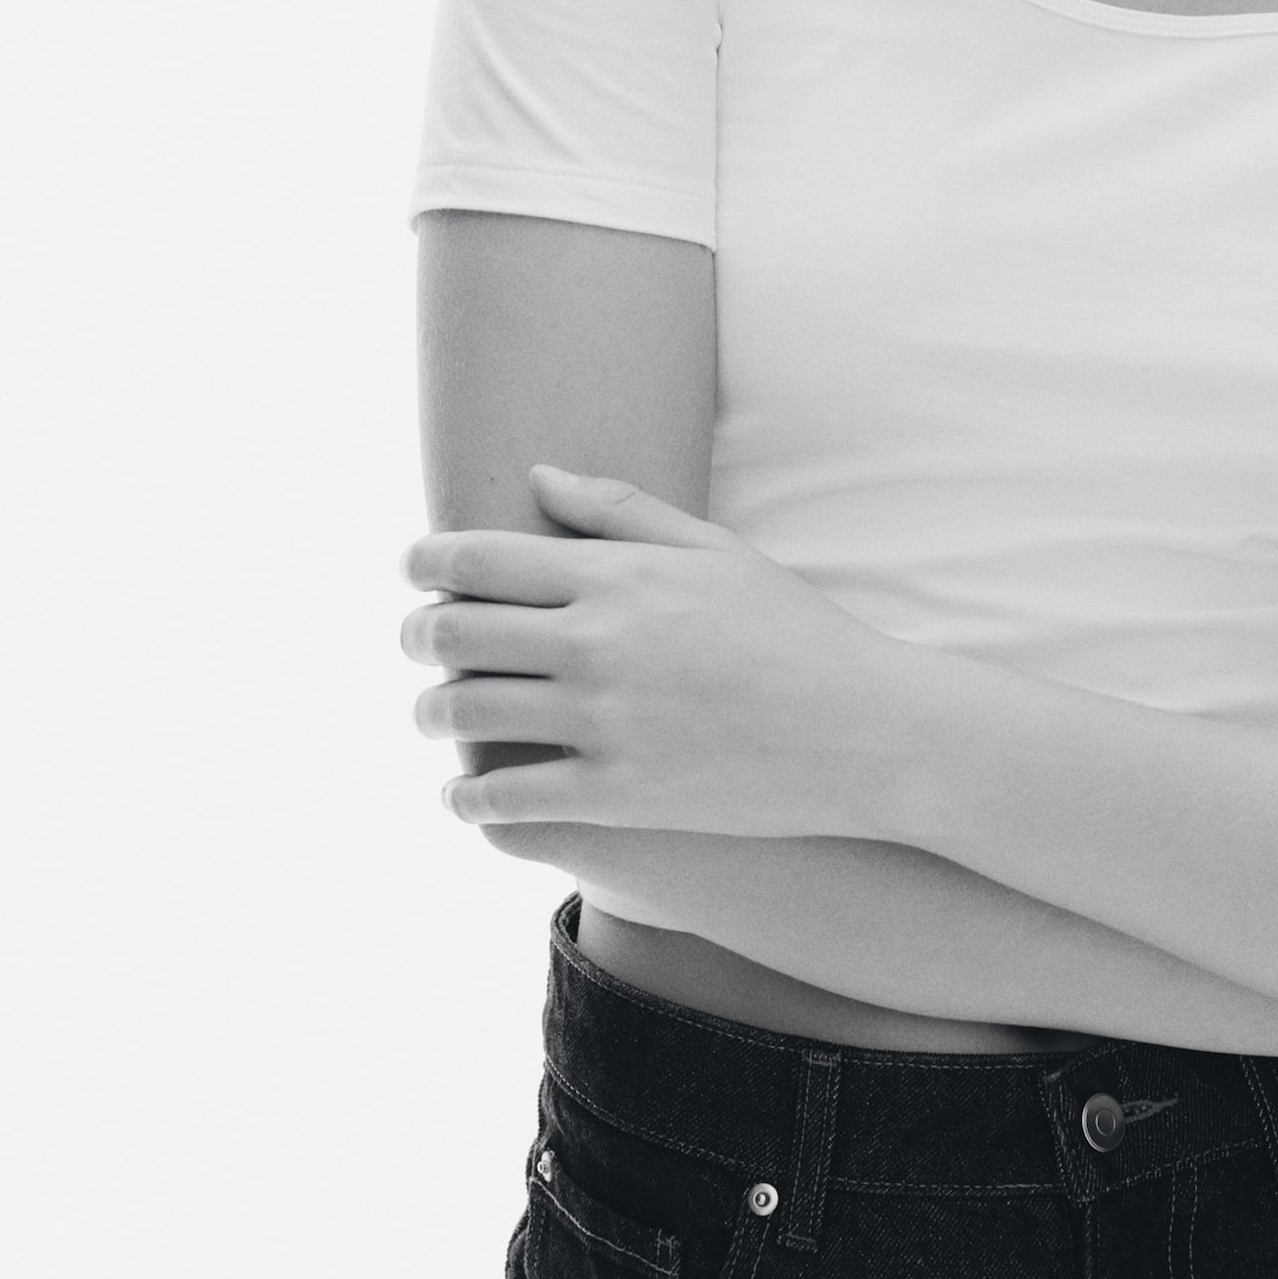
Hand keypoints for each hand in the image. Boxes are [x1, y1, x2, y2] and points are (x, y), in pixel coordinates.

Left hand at [400, 468, 890, 843]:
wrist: (862, 730)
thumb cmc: (793, 630)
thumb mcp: (714, 550)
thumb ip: (620, 512)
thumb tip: (537, 478)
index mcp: (614, 576)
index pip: (474, 559)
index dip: (423, 562)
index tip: (415, 572)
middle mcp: (595, 645)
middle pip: (451, 633)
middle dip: (417, 636)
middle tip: (419, 643)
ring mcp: (602, 723)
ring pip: (463, 714)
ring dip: (432, 713)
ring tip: (437, 714)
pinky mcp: (615, 794)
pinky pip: (504, 800)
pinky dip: (467, 799)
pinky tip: (465, 796)